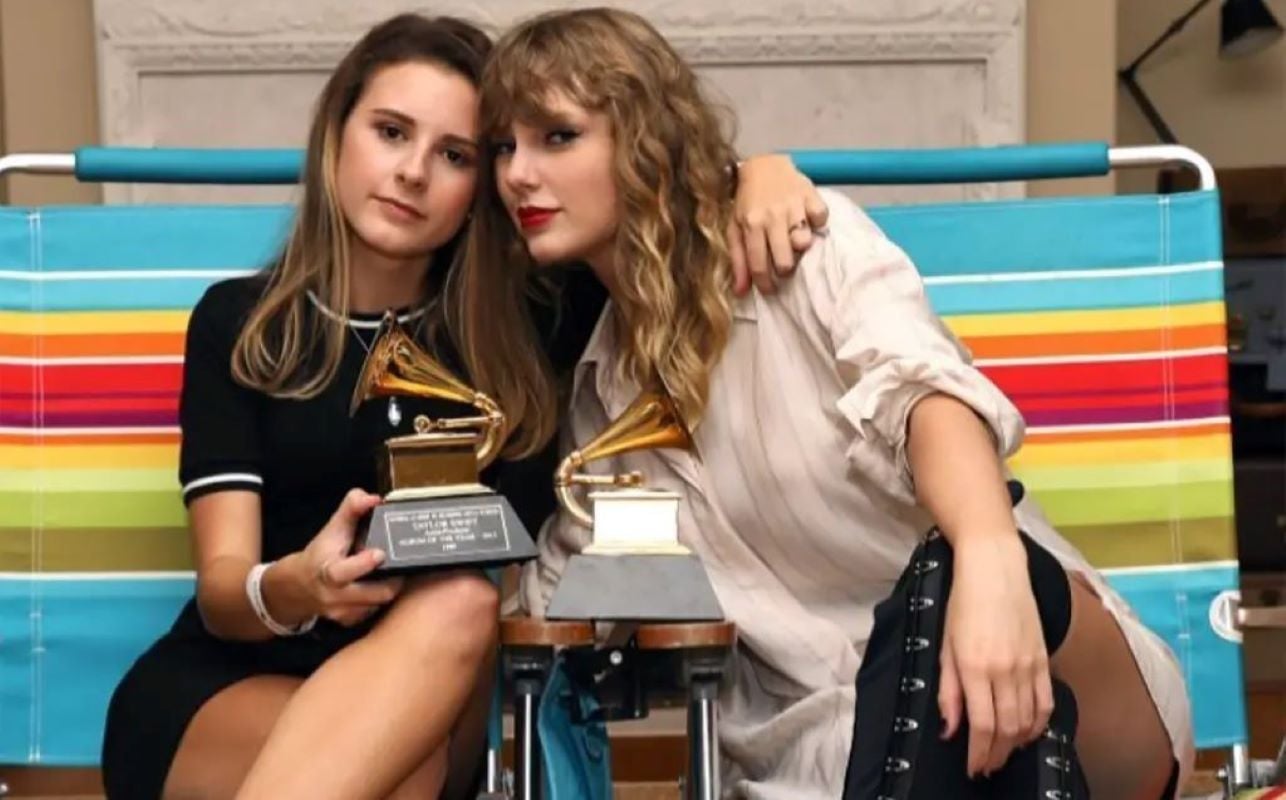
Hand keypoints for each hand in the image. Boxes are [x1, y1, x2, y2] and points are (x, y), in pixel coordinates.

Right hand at [294, 489, 404, 626]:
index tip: (380, 552)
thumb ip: (351, 509)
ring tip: (397, 572)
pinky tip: (385, 585)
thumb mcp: (333, 529)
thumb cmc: (322, 553)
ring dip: (390, 588)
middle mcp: (335, 596)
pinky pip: (376, 611)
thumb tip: (373, 498)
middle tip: (404, 564)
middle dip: (392, 580)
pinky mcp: (352, 621)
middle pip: (374, 594)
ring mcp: (344, 612)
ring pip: (380, 603)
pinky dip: (382, 598)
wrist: (300, 587)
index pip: (343, 572)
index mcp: (327, 571)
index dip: (363, 564)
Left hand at [729, 153, 828, 295]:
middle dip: (784, 269)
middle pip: (785, 261)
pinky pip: (821, 219)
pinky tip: (807, 222)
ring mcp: (794, 205)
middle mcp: (772, 216)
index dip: (765, 284)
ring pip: (804, 242)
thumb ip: (738, 260)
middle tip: (782, 264)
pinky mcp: (811, 195)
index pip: (759, 266)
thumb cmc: (747, 202)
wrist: (764, 166)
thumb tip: (741, 293)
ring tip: (795, 242)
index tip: (769, 290)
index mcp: (751, 225)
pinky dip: (817, 224)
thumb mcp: (735, 228)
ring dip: (800, 247)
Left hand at [938, 533, 1053, 777]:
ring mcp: (1028, 665)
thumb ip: (948, 690)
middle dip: (997, 754)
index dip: (979, 753)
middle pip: (1007, 729)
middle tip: (987, 766)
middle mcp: (1004, 670)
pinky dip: (1039, 723)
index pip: (982, 725)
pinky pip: (1046, 701)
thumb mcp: (945, 645)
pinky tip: (1028, 732)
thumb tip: (950, 728)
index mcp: (974, 667)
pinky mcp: (1044, 658)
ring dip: (1017, 744)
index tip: (973, 766)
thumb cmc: (962, 602)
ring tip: (1004, 753)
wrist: (995, 568)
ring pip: (1028, 719)